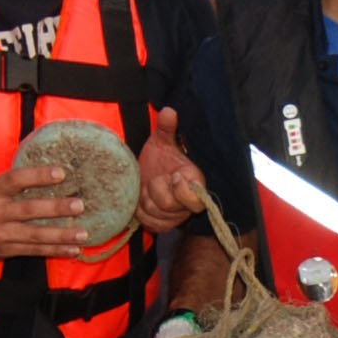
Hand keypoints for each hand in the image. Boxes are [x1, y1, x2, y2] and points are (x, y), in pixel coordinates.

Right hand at [0, 158, 93, 260]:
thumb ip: (12, 184)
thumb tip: (50, 174)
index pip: (16, 179)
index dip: (38, 176)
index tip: (61, 173)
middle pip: (28, 210)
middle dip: (56, 208)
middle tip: (78, 205)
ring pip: (34, 235)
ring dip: (61, 235)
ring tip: (82, 234)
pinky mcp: (4, 250)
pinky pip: (33, 251)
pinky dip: (54, 250)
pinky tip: (72, 250)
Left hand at [135, 108, 208, 232]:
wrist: (147, 177)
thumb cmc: (158, 160)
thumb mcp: (161, 143)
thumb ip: (167, 128)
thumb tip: (169, 110)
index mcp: (194, 183)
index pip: (196, 199)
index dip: (181, 189)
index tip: (173, 175)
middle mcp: (188, 204)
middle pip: (168, 205)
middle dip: (154, 189)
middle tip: (153, 178)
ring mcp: (175, 217)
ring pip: (156, 214)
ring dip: (146, 200)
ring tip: (146, 187)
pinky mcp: (162, 226)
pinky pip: (150, 224)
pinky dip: (141, 212)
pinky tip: (142, 200)